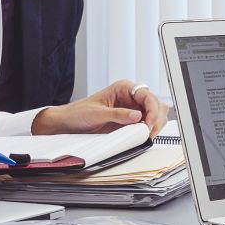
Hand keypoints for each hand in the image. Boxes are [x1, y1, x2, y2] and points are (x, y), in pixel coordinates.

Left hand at [34, 79, 166, 135]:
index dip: (152, 110)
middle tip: (149, 133)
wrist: (69, 123)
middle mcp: (130, 97)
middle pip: (156, 104)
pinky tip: (143, 136)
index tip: (148, 124)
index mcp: (124, 88)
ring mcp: (132, 109)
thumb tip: (136, 116)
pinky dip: (149, 130)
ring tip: (147, 135)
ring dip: (155, 124)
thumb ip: (117, 115)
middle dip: (156, 118)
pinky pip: (146, 124)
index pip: (147, 95)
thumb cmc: (79, 113)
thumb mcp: (97, 114)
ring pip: (155, 114)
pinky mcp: (130, 121)